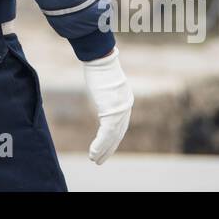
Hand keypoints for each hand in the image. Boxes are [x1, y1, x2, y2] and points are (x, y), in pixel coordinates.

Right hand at [83, 48, 132, 163]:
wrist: (100, 59)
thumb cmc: (99, 65)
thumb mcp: (105, 80)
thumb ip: (105, 89)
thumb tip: (100, 84)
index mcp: (125, 100)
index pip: (121, 124)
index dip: (113, 138)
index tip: (106, 147)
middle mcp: (126, 106)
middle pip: (119, 133)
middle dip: (109, 148)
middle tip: (100, 160)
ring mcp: (120, 110)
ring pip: (112, 137)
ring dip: (103, 150)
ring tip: (94, 160)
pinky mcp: (111, 112)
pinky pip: (106, 134)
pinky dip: (100, 145)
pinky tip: (92, 153)